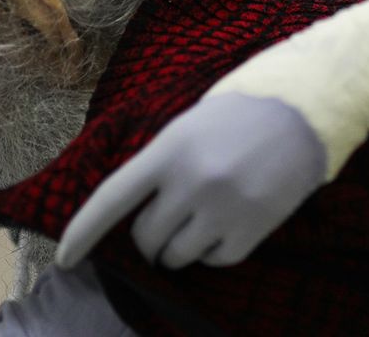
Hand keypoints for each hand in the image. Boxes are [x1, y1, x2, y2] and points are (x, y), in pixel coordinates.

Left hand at [56, 93, 326, 269]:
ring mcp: (223, 208)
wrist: (303, 109)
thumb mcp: (187, 126)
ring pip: (178, 256)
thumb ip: (159, 165)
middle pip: (146, 238)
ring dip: (180, 248)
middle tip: (167, 223)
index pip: (111, 199)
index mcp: (167, 150)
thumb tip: (133, 212)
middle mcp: (191, 182)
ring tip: (201, 220)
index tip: (65, 259)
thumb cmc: (239, 113)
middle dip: (150, 238)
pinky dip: (214, 252)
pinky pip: (215, 261)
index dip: (82, 232)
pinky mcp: (253, 228)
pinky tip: (228, 225)